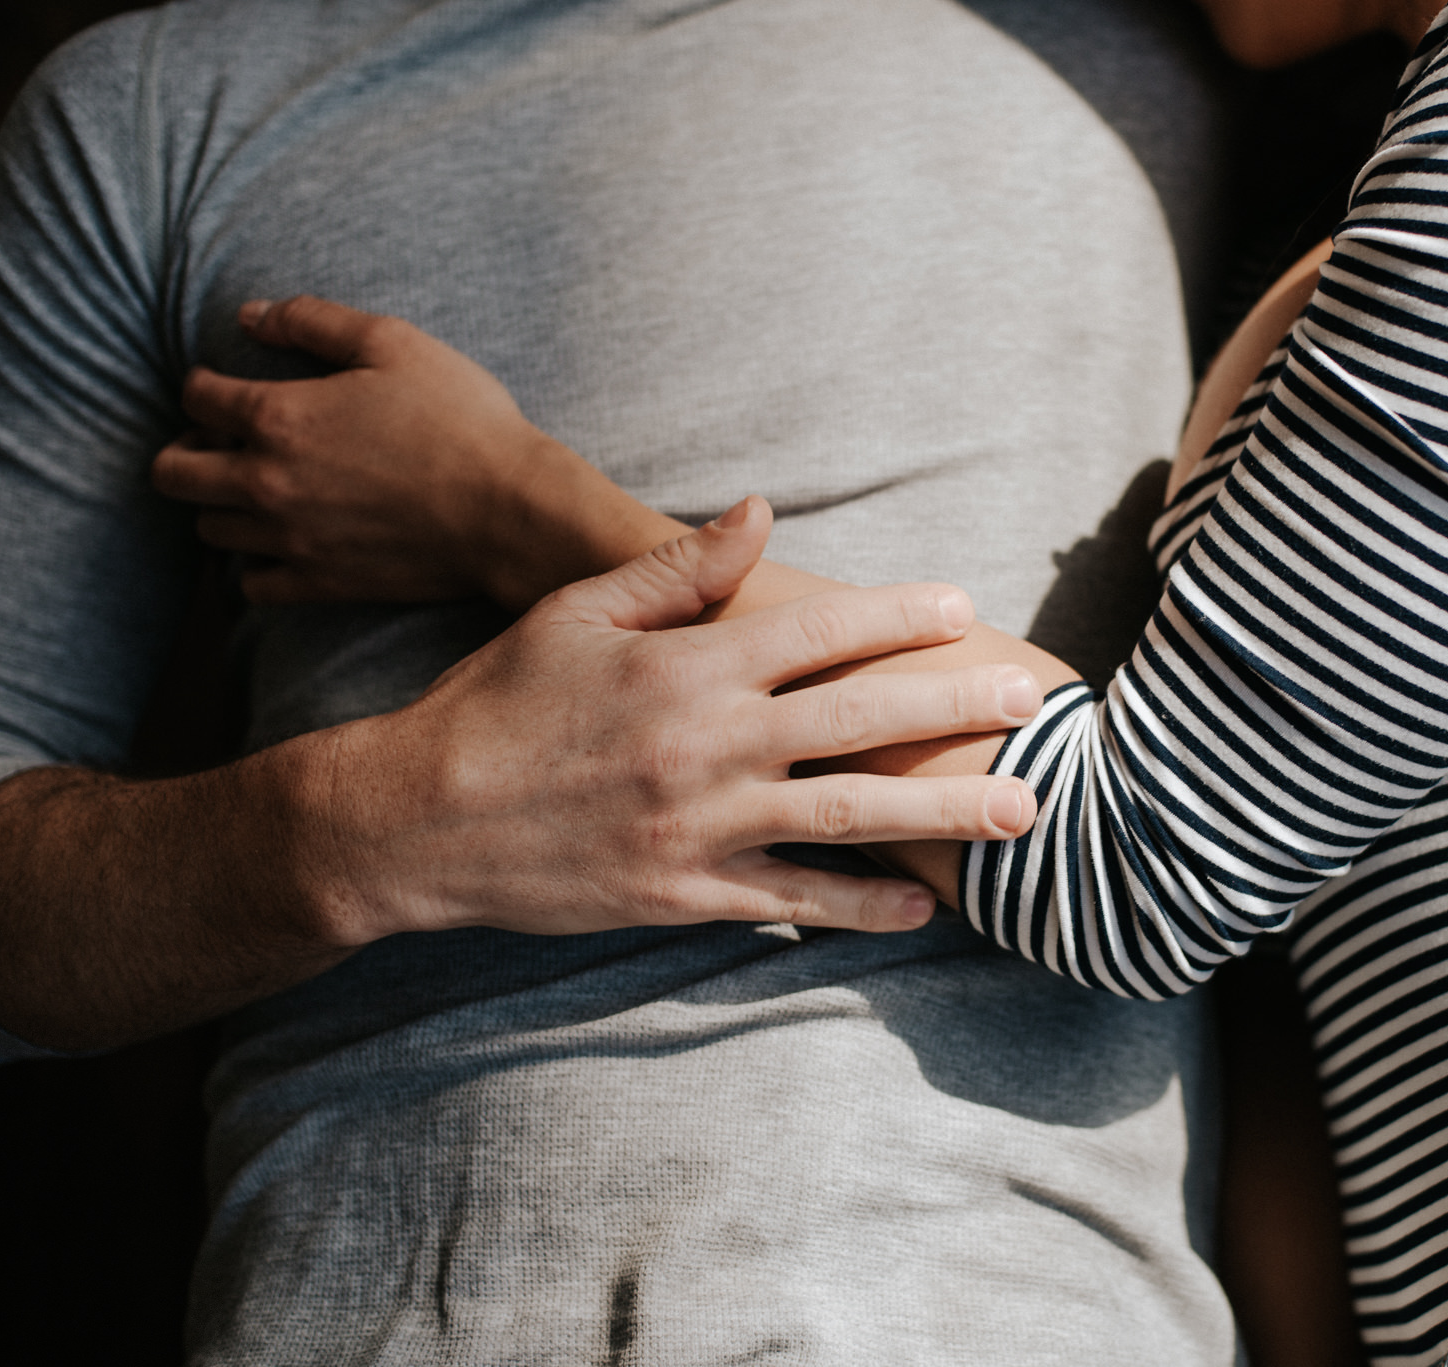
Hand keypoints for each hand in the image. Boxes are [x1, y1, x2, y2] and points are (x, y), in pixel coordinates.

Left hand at [151, 295, 648, 609]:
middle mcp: (267, 480)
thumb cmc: (461, 420)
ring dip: (219, 506)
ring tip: (255, 491)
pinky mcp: (320, 583)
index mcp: (279, 415)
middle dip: (184, 449)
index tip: (224, 386)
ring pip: (208, 529)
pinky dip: (254, 565)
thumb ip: (313, 321)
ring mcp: (290, 538)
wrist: (510, 512)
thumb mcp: (394, 344)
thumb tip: (249, 315)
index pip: (195, 396)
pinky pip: (250, 584)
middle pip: (174, 472)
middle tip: (218, 442)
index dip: (203, 384)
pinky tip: (283, 543)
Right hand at [299, 496, 1042, 939]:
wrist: (415, 822)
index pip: (817, 631)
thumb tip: (762, 512)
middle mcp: (705, 745)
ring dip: (942, 813)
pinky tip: (924, 907)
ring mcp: (700, 828)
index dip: (898, 616)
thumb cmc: (497, 704)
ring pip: (846, 815)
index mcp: (684, 666)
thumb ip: (677, 568)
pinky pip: (791, 901)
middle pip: (857, 720)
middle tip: (1031, 704)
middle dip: (952, 708)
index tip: (963, 607)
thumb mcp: (575, 615)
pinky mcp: (683, 896)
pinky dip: (860, 906)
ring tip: (1021, 811)